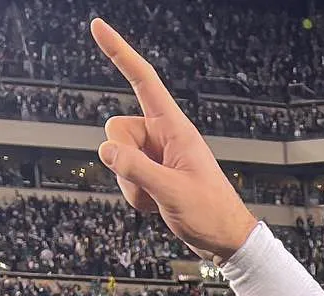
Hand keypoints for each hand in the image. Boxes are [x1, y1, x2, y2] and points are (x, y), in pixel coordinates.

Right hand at [91, 19, 258, 261]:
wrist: (226, 241)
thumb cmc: (211, 214)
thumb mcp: (172, 192)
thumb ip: (136, 169)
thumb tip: (105, 150)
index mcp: (175, 128)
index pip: (143, 80)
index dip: (119, 52)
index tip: (98, 27)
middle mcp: (163, 137)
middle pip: (117, 129)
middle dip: (123, 159)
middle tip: (151, 183)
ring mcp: (156, 156)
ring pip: (118, 156)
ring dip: (130, 183)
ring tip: (159, 199)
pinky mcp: (153, 175)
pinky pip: (125, 177)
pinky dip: (135, 194)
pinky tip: (157, 206)